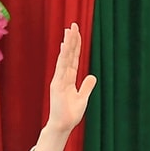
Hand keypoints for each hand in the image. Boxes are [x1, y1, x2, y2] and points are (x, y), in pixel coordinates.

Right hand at [32, 24, 95, 150]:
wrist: (63, 125)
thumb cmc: (71, 114)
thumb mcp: (83, 98)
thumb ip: (86, 87)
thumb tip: (92, 76)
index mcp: (69, 79)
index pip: (73, 59)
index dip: (75, 46)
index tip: (76, 33)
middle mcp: (63, 76)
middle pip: (68, 55)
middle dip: (71, 40)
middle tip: (73, 25)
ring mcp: (59, 79)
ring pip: (64, 58)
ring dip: (67, 44)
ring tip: (69, 30)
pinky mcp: (57, 84)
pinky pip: (60, 67)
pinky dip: (62, 56)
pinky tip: (64, 46)